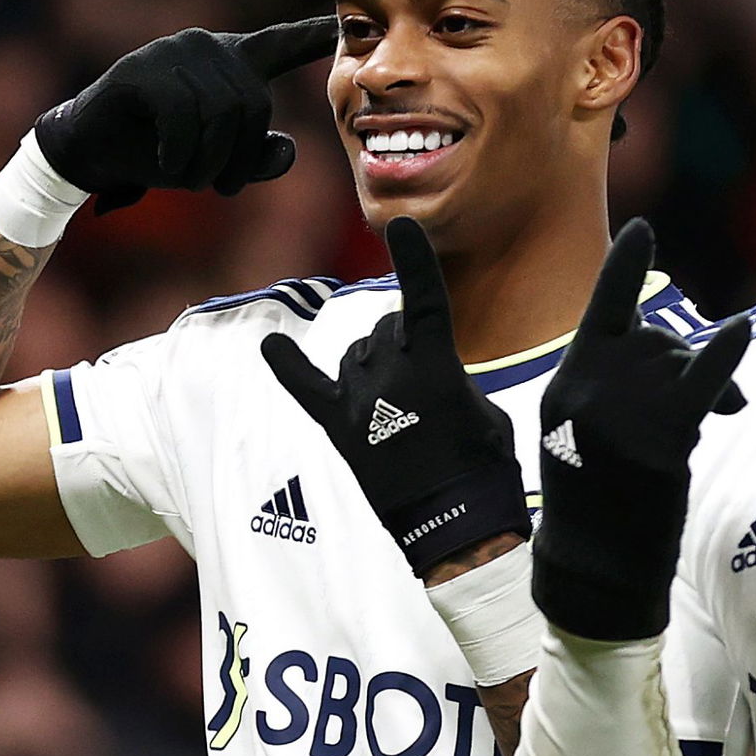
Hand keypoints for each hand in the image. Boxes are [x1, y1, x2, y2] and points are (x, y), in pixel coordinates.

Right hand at [36, 19, 336, 212]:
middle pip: (255, 105)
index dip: (315, 36)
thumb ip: (260, 161)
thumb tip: (287, 149)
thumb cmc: (161, 153)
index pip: (283, 44)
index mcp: (234, 62)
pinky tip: (164, 163)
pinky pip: (182, 115)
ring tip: (187, 175)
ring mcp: (174, 51)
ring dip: (207, 160)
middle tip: (220, 187)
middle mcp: (209, 47)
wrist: (93, 152)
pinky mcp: (142, 67)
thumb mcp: (220, 165)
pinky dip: (178, 152)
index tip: (348, 21)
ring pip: (219, 112)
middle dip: (240, 158)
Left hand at [261, 216, 530, 575]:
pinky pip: (308, 388)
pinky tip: (270, 345)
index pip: (423, 299)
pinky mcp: (341, 429)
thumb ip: (451, 378)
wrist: (456, 527)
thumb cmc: (485, 469)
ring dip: (373, 359)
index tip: (402, 228)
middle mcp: (390, 375)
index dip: (413, 260)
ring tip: (397, 395)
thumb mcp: (484, 409)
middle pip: (385, 330)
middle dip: (403, 339)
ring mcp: (361, 402)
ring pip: (356, 354)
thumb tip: (429, 374)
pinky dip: (289, 365)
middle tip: (426, 381)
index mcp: (435, 365)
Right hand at [532, 220, 750, 641]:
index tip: (642, 230)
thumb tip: (662, 342)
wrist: (595, 566)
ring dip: (709, 374)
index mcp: (566, 383)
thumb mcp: (580, 431)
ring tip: (723, 407)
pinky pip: (702, 382)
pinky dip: (726, 355)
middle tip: (713, 391)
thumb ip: (609, 381)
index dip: (624, 268)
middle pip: (654, 337)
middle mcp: (588, 387)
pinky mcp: (660, 436)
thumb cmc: (594, 502)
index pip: (601, 311)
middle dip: (683, 355)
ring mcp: (623, 410)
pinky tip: (744, 331)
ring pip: (680, 359)